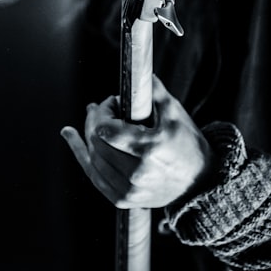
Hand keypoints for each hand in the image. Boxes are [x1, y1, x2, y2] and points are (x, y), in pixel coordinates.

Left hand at [60, 75, 213, 208]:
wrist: (199, 183)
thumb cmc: (189, 146)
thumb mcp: (176, 114)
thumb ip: (154, 93)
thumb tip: (138, 71)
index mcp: (149, 149)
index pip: (107, 129)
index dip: (104, 111)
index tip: (113, 103)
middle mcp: (136, 173)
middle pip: (97, 142)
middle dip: (95, 120)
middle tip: (104, 108)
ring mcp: (128, 190)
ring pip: (92, 158)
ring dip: (87, 135)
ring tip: (90, 118)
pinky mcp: (122, 199)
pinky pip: (93, 176)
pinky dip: (81, 155)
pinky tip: (71, 137)